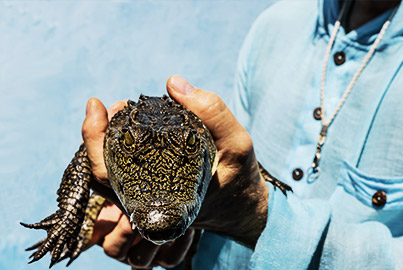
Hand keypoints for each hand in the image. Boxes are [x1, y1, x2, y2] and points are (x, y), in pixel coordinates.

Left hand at [81, 75, 268, 266]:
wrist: (245, 208)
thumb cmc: (241, 177)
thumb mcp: (237, 142)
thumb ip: (212, 112)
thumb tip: (173, 83)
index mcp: (159, 201)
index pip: (108, 175)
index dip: (93, 137)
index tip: (96, 104)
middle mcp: (146, 207)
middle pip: (99, 174)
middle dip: (97, 134)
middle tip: (117, 105)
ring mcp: (146, 203)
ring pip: (108, 176)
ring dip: (106, 142)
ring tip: (123, 112)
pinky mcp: (151, 195)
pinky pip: (121, 174)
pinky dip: (117, 149)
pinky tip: (129, 128)